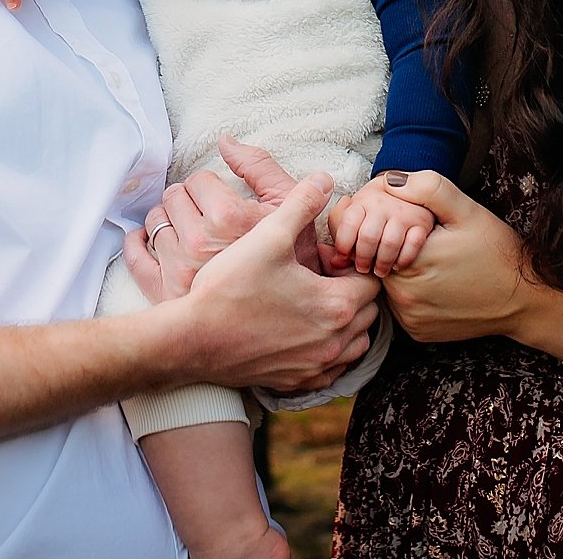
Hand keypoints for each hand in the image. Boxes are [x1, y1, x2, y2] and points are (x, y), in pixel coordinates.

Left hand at [121, 137, 318, 298]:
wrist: (289, 314)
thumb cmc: (293, 258)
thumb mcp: (288, 203)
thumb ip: (258, 165)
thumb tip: (224, 141)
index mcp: (230, 218)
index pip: (199, 180)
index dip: (212, 187)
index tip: (222, 201)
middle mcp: (201, 245)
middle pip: (173, 197)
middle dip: (188, 200)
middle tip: (205, 215)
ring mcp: (180, 272)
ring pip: (154, 223)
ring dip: (167, 220)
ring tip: (190, 232)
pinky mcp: (165, 294)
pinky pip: (136, 258)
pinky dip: (138, 244)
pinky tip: (153, 241)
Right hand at [176, 174, 383, 392]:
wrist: (192, 340)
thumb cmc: (229, 288)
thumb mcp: (267, 236)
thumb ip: (300, 204)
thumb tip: (324, 179)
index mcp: (335, 305)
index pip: (370, 283)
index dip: (352, 266)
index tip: (328, 259)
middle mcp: (334, 342)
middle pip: (366, 313)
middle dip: (352, 293)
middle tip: (323, 277)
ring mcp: (316, 367)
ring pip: (354, 344)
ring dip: (345, 324)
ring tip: (317, 303)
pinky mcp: (297, 383)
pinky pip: (332, 369)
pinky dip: (328, 352)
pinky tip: (303, 333)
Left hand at [330, 174, 436, 275]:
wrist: (406, 191)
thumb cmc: (374, 210)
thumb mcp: (353, 215)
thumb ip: (339, 233)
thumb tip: (336, 260)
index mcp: (362, 202)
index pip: (348, 223)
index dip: (343, 244)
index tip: (344, 256)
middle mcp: (382, 205)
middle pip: (368, 236)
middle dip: (363, 258)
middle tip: (363, 268)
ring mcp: (403, 212)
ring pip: (390, 243)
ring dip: (383, 262)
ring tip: (379, 270)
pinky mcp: (422, 222)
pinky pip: (413, 244)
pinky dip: (404, 259)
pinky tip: (398, 264)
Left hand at [378, 171, 540, 343]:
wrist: (524, 298)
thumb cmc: (498, 252)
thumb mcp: (467, 211)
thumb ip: (428, 189)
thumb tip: (390, 181)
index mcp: (410, 262)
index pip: (378, 236)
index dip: (395, 226)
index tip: (420, 228)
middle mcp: (405, 296)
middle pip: (382, 260)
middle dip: (398, 248)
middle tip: (432, 245)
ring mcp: (411, 318)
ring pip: (391, 285)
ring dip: (404, 273)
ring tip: (437, 264)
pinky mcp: (418, 332)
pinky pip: (403, 307)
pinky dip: (413, 295)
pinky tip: (438, 285)